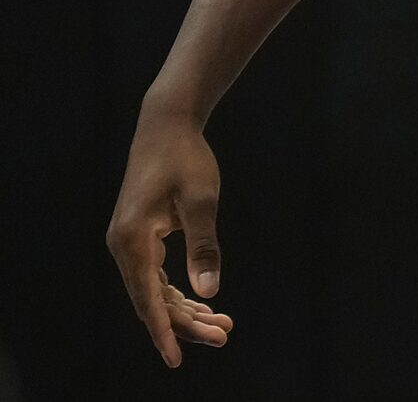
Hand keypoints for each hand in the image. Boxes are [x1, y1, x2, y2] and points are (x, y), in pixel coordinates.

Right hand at [109, 110, 235, 366]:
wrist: (166, 127)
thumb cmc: (186, 160)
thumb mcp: (202, 200)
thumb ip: (204, 246)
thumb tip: (209, 291)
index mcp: (132, 241)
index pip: (148, 299)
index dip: (165, 331)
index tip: (178, 358)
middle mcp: (124, 247)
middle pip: (153, 300)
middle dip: (186, 323)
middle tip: (224, 336)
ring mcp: (130, 244)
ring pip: (156, 291)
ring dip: (185, 309)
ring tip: (222, 326)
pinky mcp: (140, 238)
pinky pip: (156, 276)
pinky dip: (179, 291)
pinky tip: (202, 304)